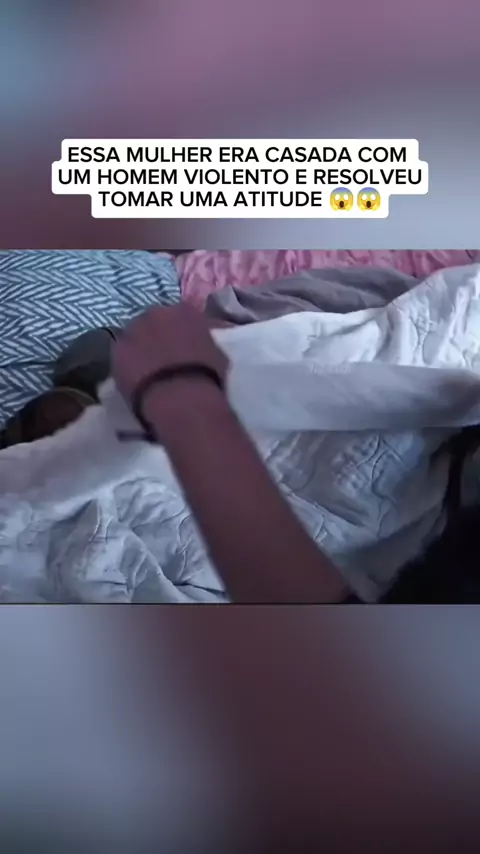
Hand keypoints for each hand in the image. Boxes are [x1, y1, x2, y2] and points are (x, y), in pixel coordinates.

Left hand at [112, 303, 228, 405]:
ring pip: (133, 337)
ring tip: (145, 371)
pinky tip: (134, 381)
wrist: (181, 396)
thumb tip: (200, 346)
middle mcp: (157, 312)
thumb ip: (204, 343)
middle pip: (152, 322)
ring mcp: (133, 330)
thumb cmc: (207, 377)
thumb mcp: (217, 354)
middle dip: (155, 336)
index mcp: (185, 311)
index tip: (181, 346)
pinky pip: (121, 355)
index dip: (178, 332)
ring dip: (138, 349)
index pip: (180, 316)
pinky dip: (126, 365)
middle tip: (160, 358)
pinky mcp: (117, 350)